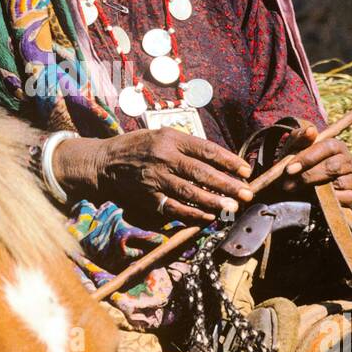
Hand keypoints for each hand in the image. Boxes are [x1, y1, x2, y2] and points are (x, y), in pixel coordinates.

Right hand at [53, 128, 254, 224]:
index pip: (207, 149)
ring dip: (214, 201)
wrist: (105, 162)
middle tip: (246, 193)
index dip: (229, 160)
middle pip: (202, 172)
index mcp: (172, 138)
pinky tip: (208, 216)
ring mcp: (156, 178)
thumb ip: (187, 145)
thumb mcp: (161, 134)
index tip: (245, 170)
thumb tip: (217, 160)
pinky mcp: (148, 196)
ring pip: (190, 191)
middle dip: (227, 184)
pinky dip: (192, 213)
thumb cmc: (138, 146)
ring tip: (232, 207)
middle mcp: (165, 156)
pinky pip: (174, 207)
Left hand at [280, 120, 351, 208]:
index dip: (308, 158)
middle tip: (287, 185)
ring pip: (339, 183)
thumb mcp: (293, 151)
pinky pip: (345, 199)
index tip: (290, 169)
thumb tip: (311, 131)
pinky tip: (315, 201)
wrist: (298, 193)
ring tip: (298, 193)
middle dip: (308, 176)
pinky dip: (328, 201)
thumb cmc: (297, 167)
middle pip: (333, 166)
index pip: (328, 147)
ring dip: (315, 190)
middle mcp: (349, 161)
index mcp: (337, 146)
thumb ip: (300, 139)